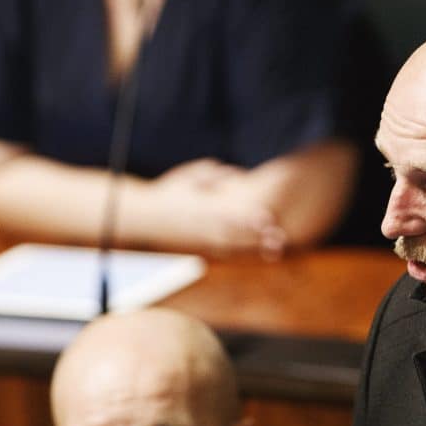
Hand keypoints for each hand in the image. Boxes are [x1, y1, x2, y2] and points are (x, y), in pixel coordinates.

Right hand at [140, 158, 284, 256]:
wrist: (146, 216)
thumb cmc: (171, 190)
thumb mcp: (189, 175)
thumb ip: (213, 173)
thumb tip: (237, 173)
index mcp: (202, 208)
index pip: (229, 214)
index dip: (248, 217)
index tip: (267, 218)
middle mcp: (204, 226)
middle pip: (235, 232)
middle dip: (258, 236)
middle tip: (280, 237)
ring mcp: (203, 238)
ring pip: (233, 244)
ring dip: (255, 246)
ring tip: (277, 248)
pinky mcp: (202, 245)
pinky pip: (225, 250)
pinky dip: (243, 251)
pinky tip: (261, 252)